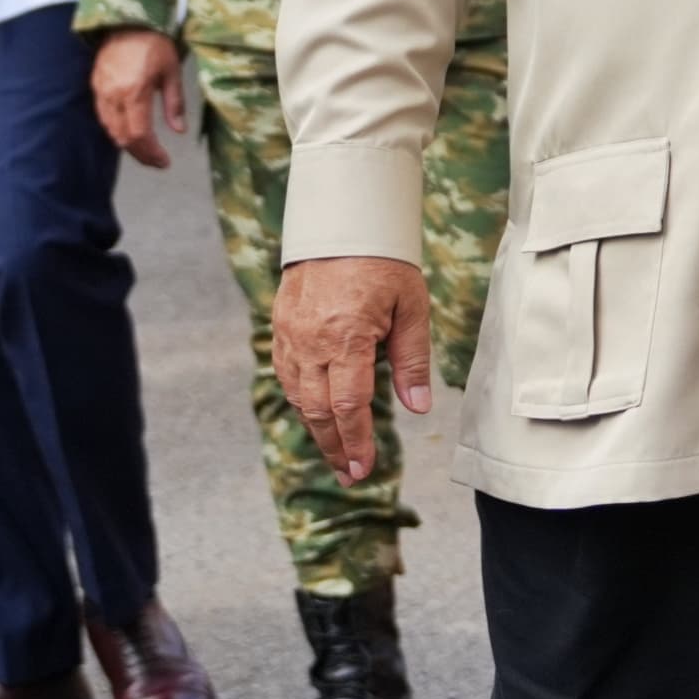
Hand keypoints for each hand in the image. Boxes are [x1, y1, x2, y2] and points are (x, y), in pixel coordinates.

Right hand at [91, 29, 186, 166]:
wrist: (127, 22)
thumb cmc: (155, 45)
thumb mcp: (172, 72)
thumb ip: (174, 103)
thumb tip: (179, 131)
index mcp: (134, 92)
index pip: (138, 134)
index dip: (151, 153)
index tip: (164, 162)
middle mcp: (113, 96)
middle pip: (122, 137)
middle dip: (140, 154)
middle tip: (157, 161)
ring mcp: (101, 92)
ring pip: (110, 130)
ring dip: (128, 145)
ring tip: (147, 151)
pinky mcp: (95, 87)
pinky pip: (104, 117)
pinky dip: (117, 131)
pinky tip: (130, 133)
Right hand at [275, 256, 432, 483]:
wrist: (341, 225)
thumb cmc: (385, 264)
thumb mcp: (412, 306)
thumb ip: (412, 358)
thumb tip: (418, 407)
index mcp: (346, 337)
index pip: (348, 405)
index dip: (356, 440)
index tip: (365, 467)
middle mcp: (311, 342)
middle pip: (318, 410)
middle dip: (335, 446)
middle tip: (352, 473)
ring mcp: (291, 335)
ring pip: (299, 396)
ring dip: (317, 428)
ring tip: (339, 451)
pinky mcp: (281, 327)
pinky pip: (288, 374)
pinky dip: (303, 399)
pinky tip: (318, 412)